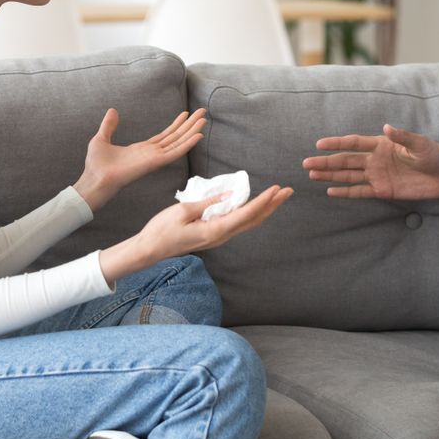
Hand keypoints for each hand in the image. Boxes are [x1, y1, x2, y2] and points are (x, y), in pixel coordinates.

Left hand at [75, 108, 206, 210]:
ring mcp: (155, 158)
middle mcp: (152, 154)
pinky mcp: (155, 162)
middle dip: (189, 125)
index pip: (164, 136)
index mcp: (142, 149)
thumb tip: (113, 110)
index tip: (185, 114)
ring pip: (179, 142)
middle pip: (175, 137)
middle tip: (202, 113)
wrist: (95, 179)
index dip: (175, 125)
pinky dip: (187, 144)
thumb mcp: (101, 139)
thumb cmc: (96, 166)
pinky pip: (175, 152)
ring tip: (204, 120)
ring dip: (192, 131)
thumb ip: (109, 126)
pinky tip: (198, 136)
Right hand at [131, 186, 293, 264]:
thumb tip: (230, 195)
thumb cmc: (162, 229)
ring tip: (278, 196)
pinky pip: (238, 223)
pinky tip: (255, 204)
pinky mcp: (214, 235)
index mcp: (215, 230)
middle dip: (272, 205)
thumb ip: (209, 203)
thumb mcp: (184, 210)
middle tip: (288, 191)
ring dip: (264, 209)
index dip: (263, 201)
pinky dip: (251, 212)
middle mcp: (221, 236)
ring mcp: (218, 237)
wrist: (150, 249)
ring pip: (248, 223)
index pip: (246, 214)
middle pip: (254, 220)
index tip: (276, 188)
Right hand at [304, 124, 438, 199]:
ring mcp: (377, 175)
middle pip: (345, 160)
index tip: (319, 144)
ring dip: (330, 176)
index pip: (354, 143)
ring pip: (348, 175)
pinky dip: (345, 192)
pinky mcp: (383, 190)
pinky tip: (330, 191)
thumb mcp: (420, 144)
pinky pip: (360, 191)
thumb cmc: (434, 155)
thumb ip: (402, 137)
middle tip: (306, 164)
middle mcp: (375, 159)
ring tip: (312, 175)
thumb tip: (386, 128)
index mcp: (381, 145)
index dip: (337, 143)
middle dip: (326, 162)